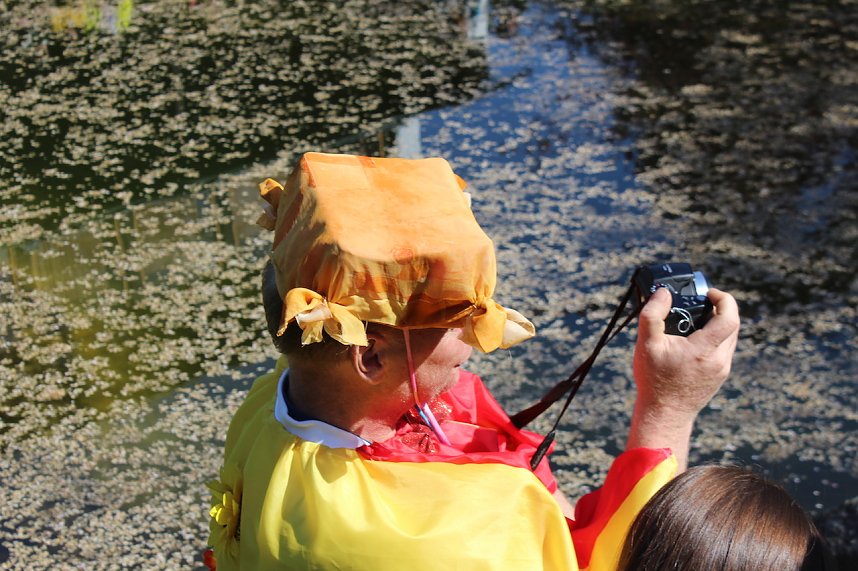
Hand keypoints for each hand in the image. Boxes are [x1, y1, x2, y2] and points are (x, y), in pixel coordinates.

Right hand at [626, 287, 739, 468]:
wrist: (665, 413)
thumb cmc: (654, 380)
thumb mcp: (646, 344)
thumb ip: (653, 314)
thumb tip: (664, 293)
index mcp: (704, 350)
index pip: (730, 318)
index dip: (724, 299)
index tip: (708, 293)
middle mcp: (719, 360)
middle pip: (733, 326)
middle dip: (721, 309)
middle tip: (702, 303)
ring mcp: (722, 369)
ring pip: (730, 338)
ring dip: (719, 324)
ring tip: (697, 320)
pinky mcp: (719, 377)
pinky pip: (724, 350)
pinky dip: (715, 339)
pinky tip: (695, 340)